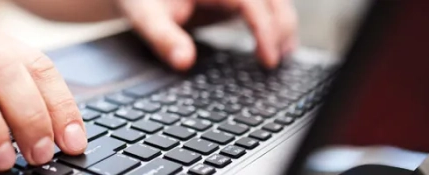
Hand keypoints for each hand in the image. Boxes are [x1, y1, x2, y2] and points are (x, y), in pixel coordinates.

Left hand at [117, 0, 297, 69]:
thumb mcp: (146, 16)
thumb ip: (164, 38)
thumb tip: (183, 61)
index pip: (251, 1)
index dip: (266, 29)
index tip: (268, 58)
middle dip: (281, 28)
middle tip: (276, 61)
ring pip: (272, 1)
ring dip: (282, 25)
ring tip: (282, 56)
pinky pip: (262, 6)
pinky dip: (272, 23)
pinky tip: (275, 46)